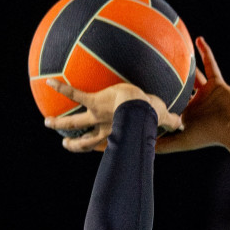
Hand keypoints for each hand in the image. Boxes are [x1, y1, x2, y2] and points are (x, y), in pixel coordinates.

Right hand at [44, 80, 180, 152]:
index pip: (104, 142)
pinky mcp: (93, 101)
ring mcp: (95, 115)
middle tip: (63, 144)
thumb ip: (171, 121)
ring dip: (59, 122)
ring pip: (74, 122)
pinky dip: (60, 88)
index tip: (88, 147)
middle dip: (72, 143)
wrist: (137, 107)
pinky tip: (47, 82)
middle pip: (83, 138)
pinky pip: (75, 94)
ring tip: (47, 122)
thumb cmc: (150, 114)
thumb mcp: (162, 117)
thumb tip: (183, 124)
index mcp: (115, 132)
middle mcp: (103, 126)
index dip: (96, 147)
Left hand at [154, 37, 229, 155]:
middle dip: (169, 81)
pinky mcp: (217, 83)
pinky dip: (206, 53)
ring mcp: (206, 92)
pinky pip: (210, 65)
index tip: (145, 90)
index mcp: (187, 115)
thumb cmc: (210, 136)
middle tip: (153, 67)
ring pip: (193, 75)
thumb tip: (145, 147)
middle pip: (179, 89)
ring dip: (186, 63)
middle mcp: (195, 103)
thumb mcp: (183, 141)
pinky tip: (199, 39)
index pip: (170, 106)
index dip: (160, 101)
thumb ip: (165, 144)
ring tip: (175, 48)